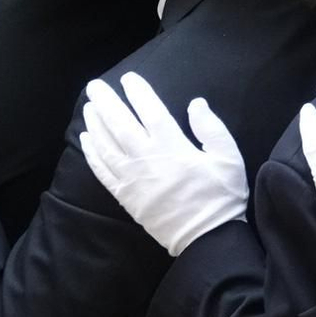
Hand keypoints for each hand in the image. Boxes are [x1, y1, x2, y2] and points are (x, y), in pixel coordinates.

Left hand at [79, 71, 247, 256]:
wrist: (207, 238)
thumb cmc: (221, 196)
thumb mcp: (229, 158)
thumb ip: (211, 128)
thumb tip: (195, 103)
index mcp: (173, 146)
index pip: (150, 111)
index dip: (138, 92)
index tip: (128, 78)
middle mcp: (147, 159)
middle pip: (120, 123)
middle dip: (106, 102)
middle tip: (94, 85)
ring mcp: (132, 178)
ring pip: (106, 145)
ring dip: (95, 124)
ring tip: (89, 107)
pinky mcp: (125, 196)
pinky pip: (102, 171)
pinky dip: (92, 154)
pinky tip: (86, 140)